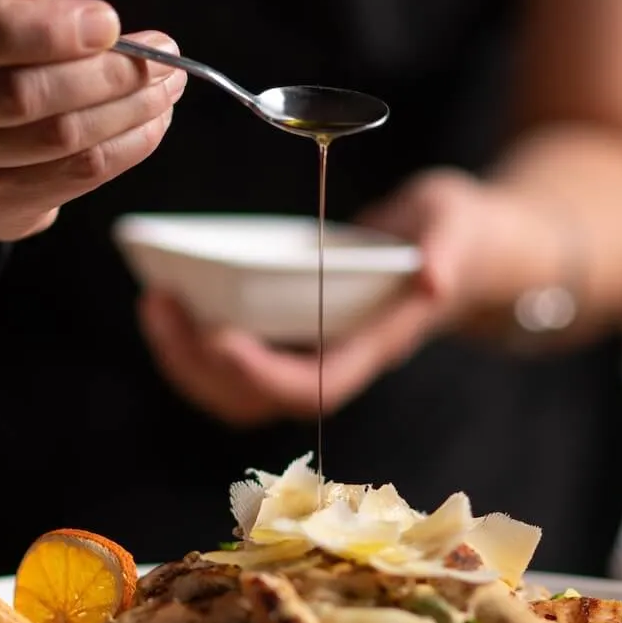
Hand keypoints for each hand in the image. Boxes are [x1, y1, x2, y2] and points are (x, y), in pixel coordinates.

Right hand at [0, 0, 186, 239]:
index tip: (110, 22)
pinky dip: (126, 147)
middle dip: (106, 75)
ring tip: (167, 85)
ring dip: (128, 112)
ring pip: (58, 139)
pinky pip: (76, 174)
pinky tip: (153, 122)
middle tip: (162, 57)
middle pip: (22, 96)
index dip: (44, 31)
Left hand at [137, 168, 501, 425]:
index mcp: (374, 346)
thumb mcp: (458, 224)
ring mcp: (310, 352)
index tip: (219, 336)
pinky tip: (172, 298)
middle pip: (258, 398)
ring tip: (155, 302)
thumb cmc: (460, 234)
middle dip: (200, 365)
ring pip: (237, 389)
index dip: (262, 374)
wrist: (466, 249)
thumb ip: (446, 249)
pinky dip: (194, 339)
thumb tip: (432, 276)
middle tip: (159, 304)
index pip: (313, 385)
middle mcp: (336, 360)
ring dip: (186, 359)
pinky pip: (233, 358)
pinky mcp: (293, 334)